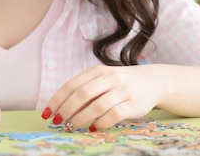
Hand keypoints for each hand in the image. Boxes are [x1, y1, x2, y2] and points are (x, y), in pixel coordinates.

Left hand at [41, 65, 161, 131]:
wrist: (152, 81)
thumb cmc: (120, 83)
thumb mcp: (103, 79)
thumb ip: (86, 89)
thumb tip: (61, 108)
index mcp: (97, 71)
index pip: (72, 85)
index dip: (57, 100)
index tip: (47, 113)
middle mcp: (109, 78)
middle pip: (82, 94)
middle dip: (67, 110)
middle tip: (58, 122)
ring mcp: (122, 90)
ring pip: (97, 105)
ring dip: (81, 118)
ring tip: (72, 127)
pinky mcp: (133, 104)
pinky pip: (114, 115)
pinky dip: (101, 123)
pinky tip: (93, 128)